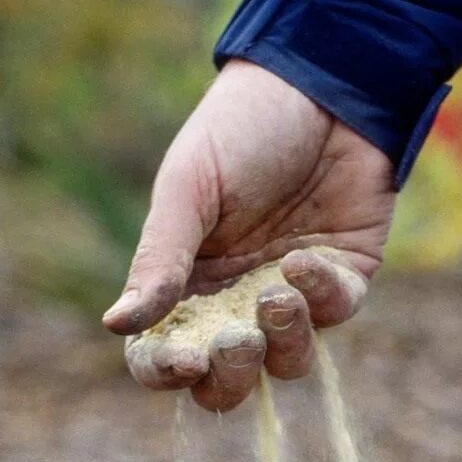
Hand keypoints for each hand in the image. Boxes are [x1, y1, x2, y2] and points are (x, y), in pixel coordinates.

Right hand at [103, 60, 394, 410]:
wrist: (320, 82)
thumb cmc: (241, 128)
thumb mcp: (188, 190)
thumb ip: (158, 260)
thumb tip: (116, 325)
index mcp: (186, 283)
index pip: (165, 353)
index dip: (168, 371)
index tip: (183, 361)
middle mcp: (236, 301)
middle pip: (229, 379)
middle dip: (232, 374)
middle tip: (236, 340)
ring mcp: (293, 296)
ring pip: (288, 362)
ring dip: (281, 341)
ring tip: (276, 295)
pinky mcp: (345, 278)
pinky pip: (335, 313)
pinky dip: (321, 296)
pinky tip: (305, 259)